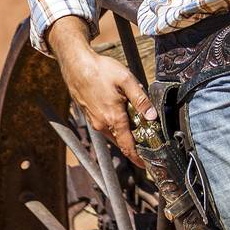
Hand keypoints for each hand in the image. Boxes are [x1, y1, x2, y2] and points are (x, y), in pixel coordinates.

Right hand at [49, 20, 156, 168]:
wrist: (76, 65)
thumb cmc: (100, 70)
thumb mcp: (126, 80)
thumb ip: (140, 99)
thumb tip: (152, 116)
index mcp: (113, 117)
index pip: (127, 145)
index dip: (137, 157)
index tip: (145, 164)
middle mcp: (102, 123)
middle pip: (121, 141)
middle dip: (134, 144)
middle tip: (147, 142)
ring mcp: (94, 120)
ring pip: (113, 133)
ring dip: (125, 133)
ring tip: (137, 126)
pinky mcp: (89, 115)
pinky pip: (105, 126)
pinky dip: (115, 125)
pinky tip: (121, 113)